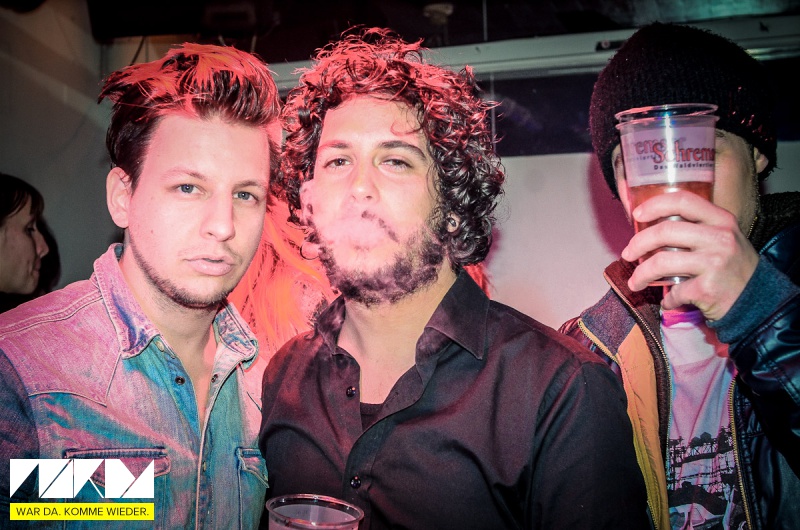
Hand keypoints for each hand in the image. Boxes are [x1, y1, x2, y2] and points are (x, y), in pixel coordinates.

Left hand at [620, 190, 758, 320]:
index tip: (637, 215)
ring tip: (635, 282)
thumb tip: (650, 225)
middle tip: (627, 254)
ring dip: (641, 274)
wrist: (757, 301)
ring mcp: (715, 263)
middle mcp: (720, 238)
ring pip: (661, 262)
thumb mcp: (723, 238)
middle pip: (665, 232)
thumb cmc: (731, 267)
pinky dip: (667, 298)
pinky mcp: (708, 289)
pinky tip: (669, 300)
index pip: (683, 201)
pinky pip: (674, 291)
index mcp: (721, 220)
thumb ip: (696, 228)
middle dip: (638, 244)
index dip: (654, 205)